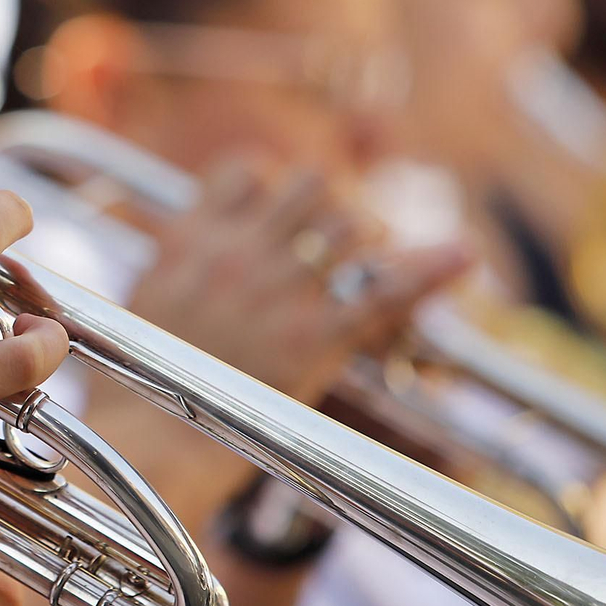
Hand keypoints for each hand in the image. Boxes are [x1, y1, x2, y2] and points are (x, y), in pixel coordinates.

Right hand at [128, 158, 471, 405]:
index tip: (280, 207)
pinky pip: (384, 291)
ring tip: (371, 263)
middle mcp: (237, 252)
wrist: (147, 435)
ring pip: (351, 225)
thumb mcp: (147, 293)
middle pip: (310, 185)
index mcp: (192, 238)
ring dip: (368, 239)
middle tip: (337, 238)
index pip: (246, 169)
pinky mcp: (312, 338)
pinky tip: (462, 256)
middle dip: (331, 205)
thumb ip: (180, 256)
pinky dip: (430, 271)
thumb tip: (204, 238)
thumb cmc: (142, 376)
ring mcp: (278, 292)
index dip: (272, 183)